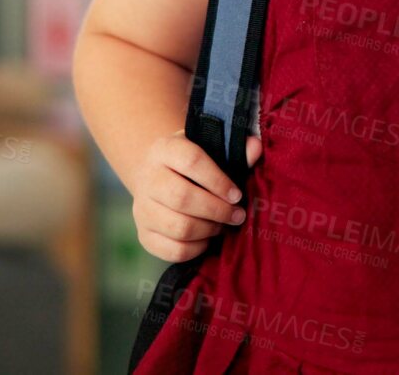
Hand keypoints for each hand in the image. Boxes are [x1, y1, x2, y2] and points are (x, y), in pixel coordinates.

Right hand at [132, 131, 262, 262]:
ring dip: (209, 230)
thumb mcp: (209, 148)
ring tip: (223, 226)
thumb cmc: (193, 164)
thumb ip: (234, 150)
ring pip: (178, 227)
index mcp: (165, 149)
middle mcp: (148, 177)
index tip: (237, 195)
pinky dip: (196, 248)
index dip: (218, 180)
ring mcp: (142, 208)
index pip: (191, 161)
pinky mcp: (144, 234)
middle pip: (181, 198)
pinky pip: (173, 250)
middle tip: (237, 215)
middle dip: (217, 210)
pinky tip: (207, 239)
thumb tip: (255, 149)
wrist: (157, 176)